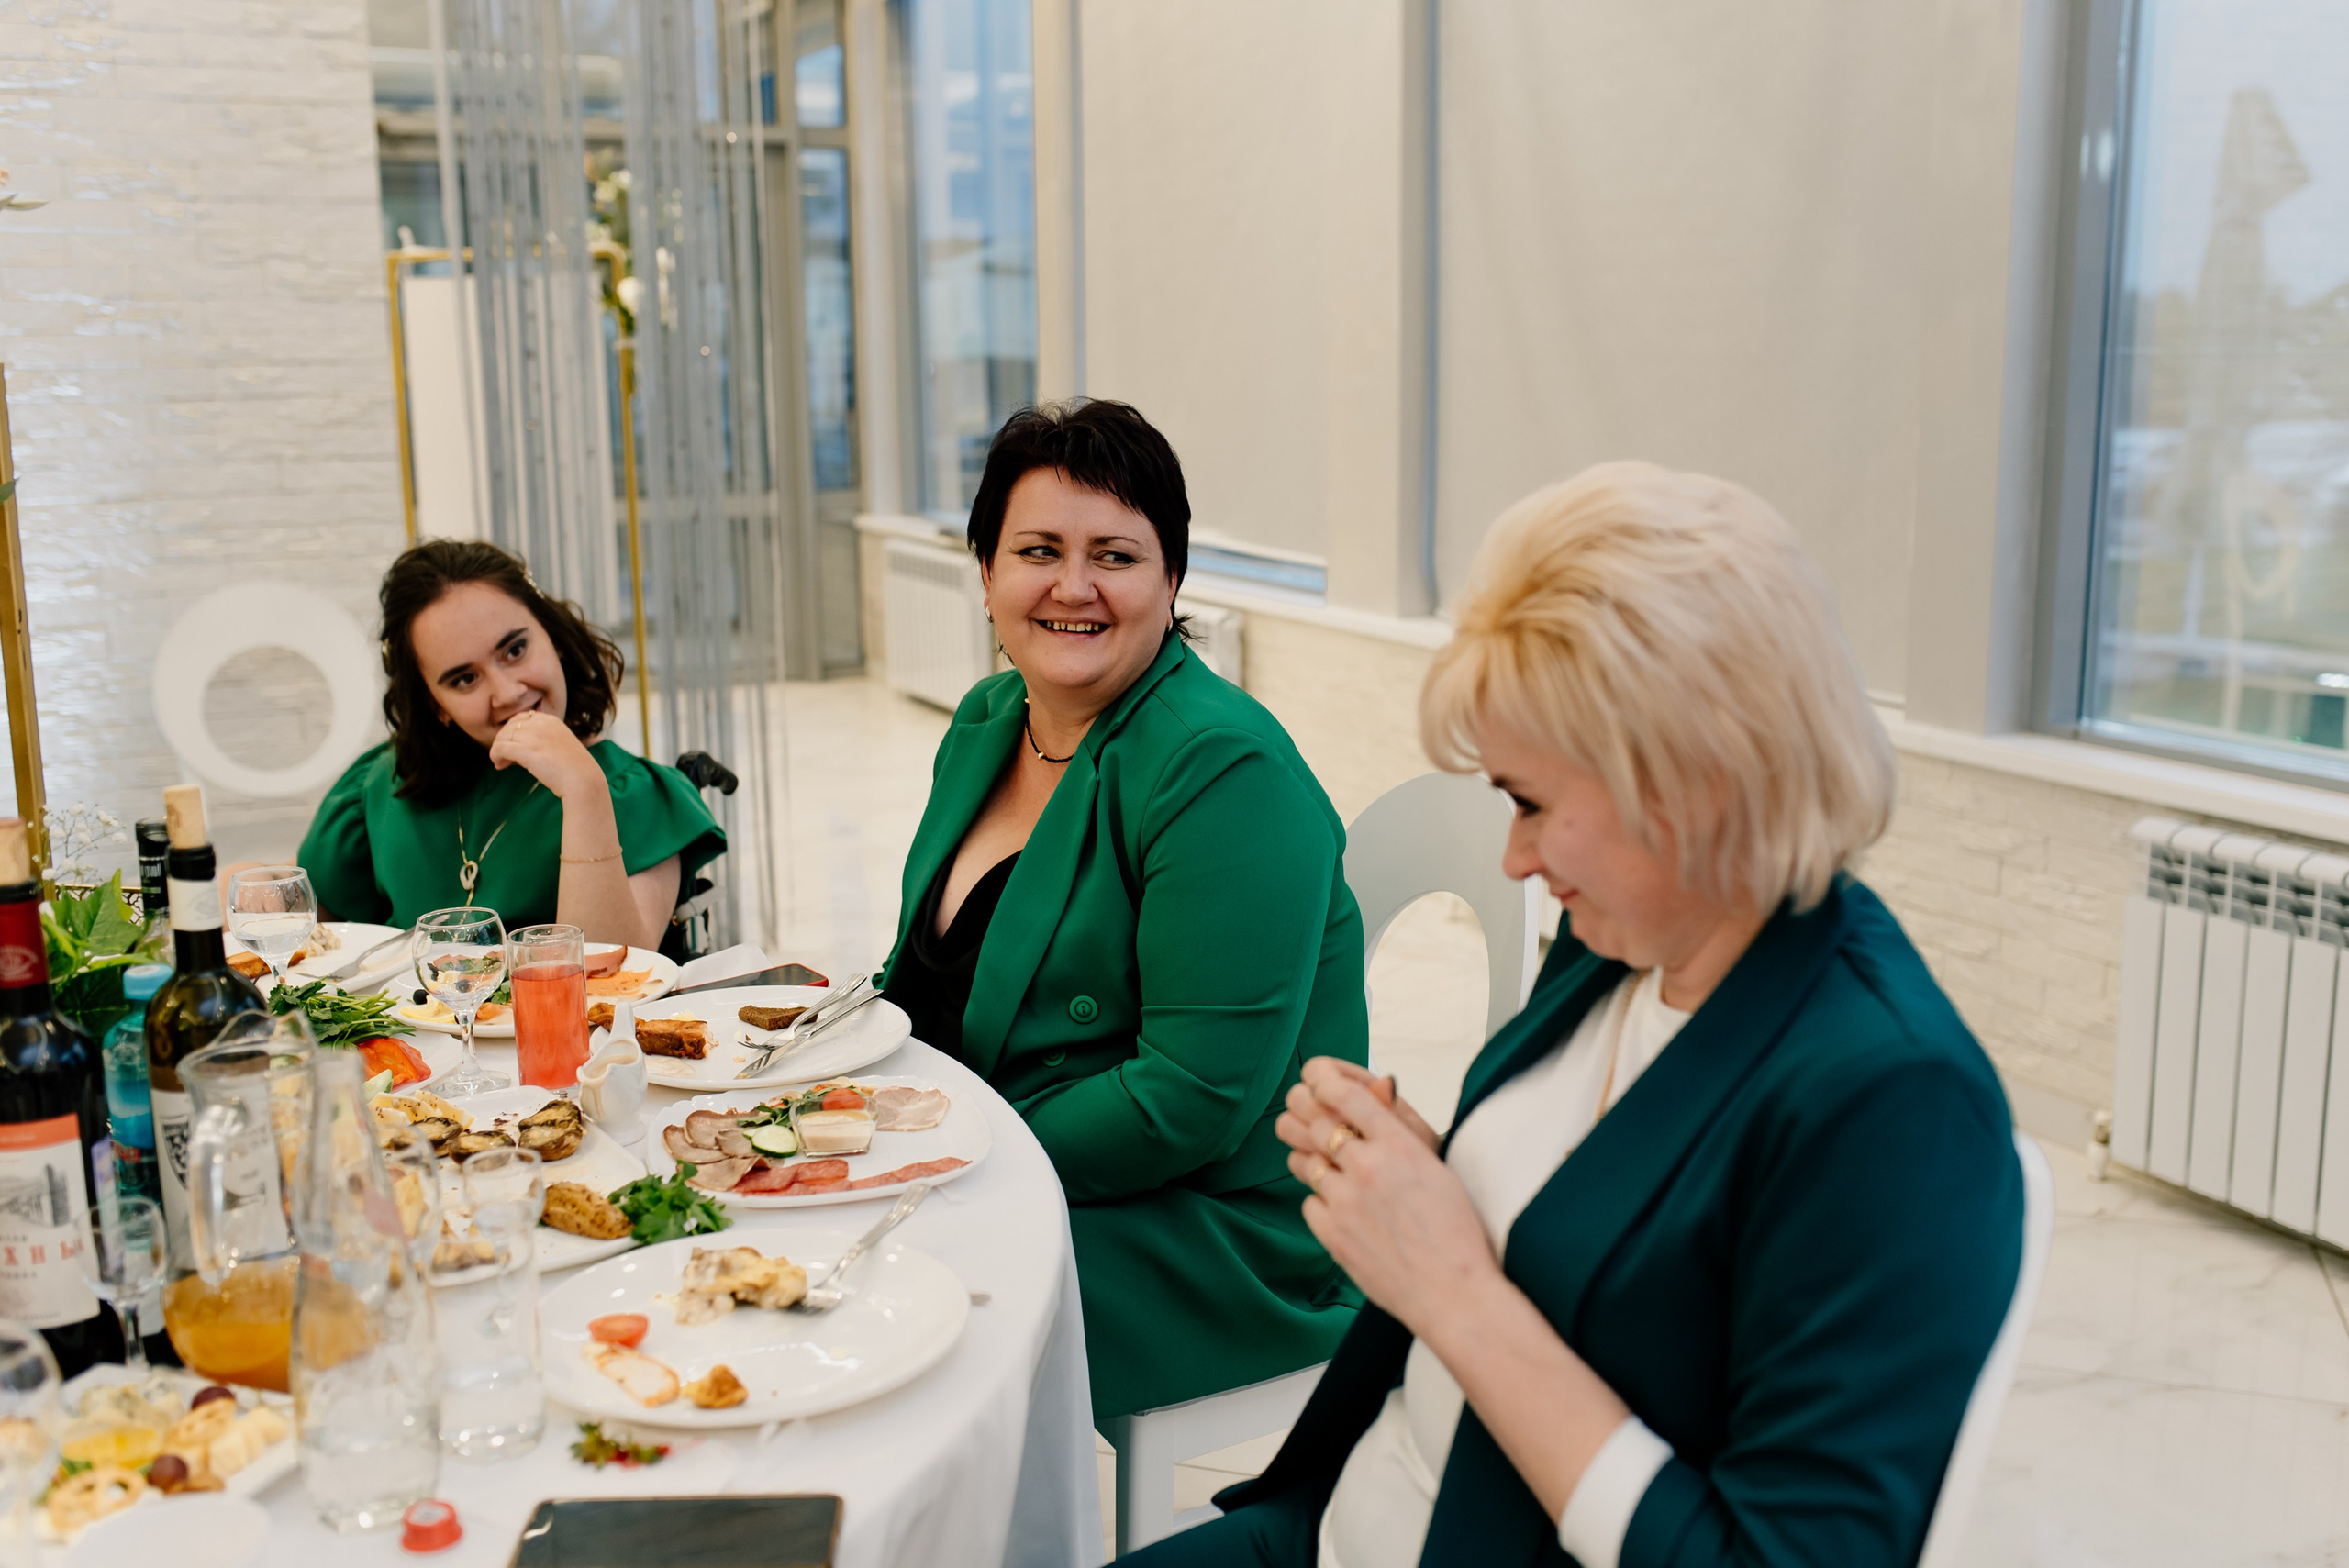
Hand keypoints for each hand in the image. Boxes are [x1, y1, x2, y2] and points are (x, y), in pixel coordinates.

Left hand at [487, 710, 603, 799]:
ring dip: (498, 750)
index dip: (512, 732)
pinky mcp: (525, 750)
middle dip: (503, 741)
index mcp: (550, 720)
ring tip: (502, 763)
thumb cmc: (575, 768)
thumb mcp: (560, 744)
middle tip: (505, 757)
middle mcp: (540, 724)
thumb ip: (543, 739)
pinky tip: (500, 765)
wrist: (584, 780)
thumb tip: (520, 746)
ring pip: (502, 737)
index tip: (513, 746)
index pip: (521, 718)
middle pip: (509, 727)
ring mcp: (533, 736)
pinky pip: (499, 748)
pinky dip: (495, 756)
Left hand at [1277, 1056, 1501, 1336]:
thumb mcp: (1437, 1168)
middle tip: (1299, 1109)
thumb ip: (1401, 1130)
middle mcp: (1368, 1167)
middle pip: (1313, 1121)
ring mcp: (1346, 1202)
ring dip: (1305, 1153)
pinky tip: (1338, 1206)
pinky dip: (1319, 1200)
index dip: (1323, 1080)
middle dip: (1301, 1110)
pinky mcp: (1333, 1235)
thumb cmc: (1456, 1232)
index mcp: (1400, 1145)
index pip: (1345, 1094)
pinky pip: (1308, 1202)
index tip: (1317, 1082)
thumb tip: (1378, 1089)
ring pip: (1302, 1161)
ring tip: (1315, 1156)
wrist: (1453, 1293)